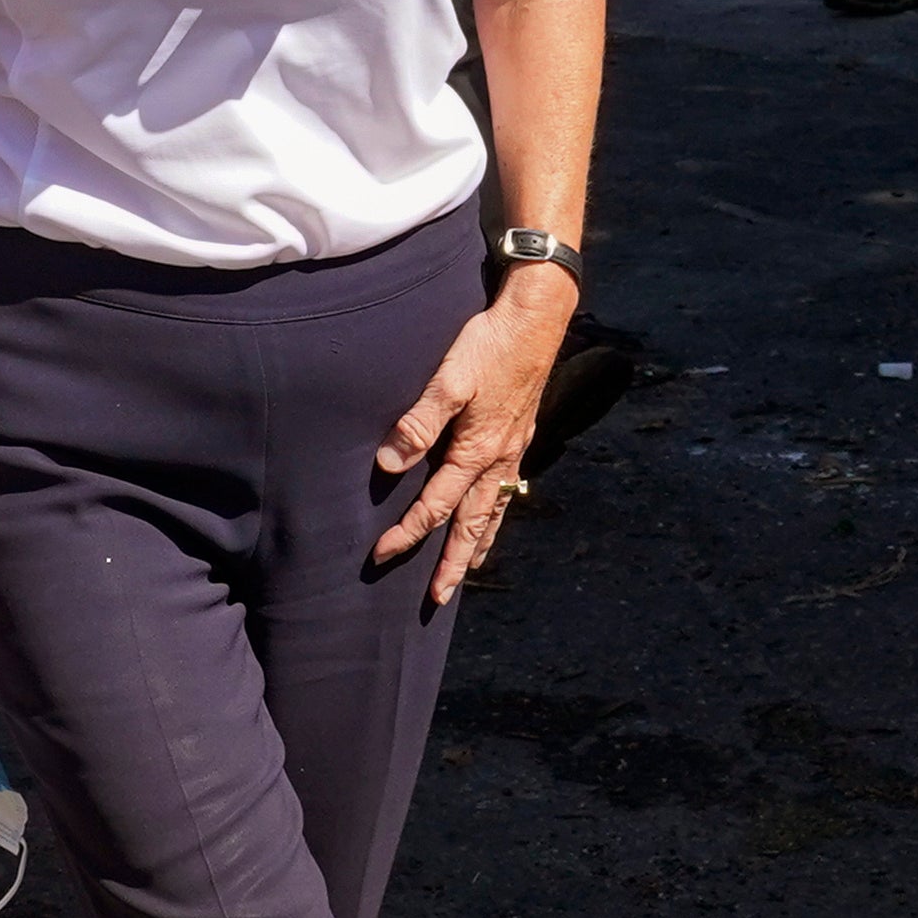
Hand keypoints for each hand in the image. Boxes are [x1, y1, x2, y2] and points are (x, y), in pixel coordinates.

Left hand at [376, 276, 571, 601]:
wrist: (536, 319)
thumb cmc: (488, 345)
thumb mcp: (448, 380)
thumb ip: (418, 424)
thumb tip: (389, 466)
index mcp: (476, 451)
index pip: (435, 506)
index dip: (407, 533)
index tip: (380, 556)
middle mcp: (498, 459)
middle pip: (471, 524)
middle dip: (453, 563)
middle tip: (439, 598)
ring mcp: (512, 449)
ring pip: (494, 510)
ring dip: (478, 543)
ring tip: (469, 570)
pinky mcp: (519, 435)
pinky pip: (507, 489)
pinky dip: (498, 512)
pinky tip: (494, 514)